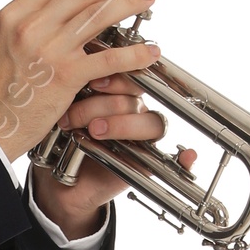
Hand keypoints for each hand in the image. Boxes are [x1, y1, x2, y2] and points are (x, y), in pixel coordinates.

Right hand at [0, 0, 161, 166]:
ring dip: (127, 4)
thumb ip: (20, 27)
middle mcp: (31, 28)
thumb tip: (43, 14)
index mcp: (12, 17)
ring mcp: (50, 50)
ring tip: (144, 0)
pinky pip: (108, 58)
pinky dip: (133, 54)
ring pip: (98, 16)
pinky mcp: (66, 76)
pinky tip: (148, 51)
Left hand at [32, 77, 199, 240]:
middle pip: (133, 98)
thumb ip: (71, 91)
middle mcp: (134, 112)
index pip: (130, 75)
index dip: (116, 76)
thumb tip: (71, 67)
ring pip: (148, 121)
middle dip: (101, 105)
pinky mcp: (148, 163)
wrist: (61, 183)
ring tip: (91, 132)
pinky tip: (188, 156)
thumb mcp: (62, 112)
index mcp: (118, 94)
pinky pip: (176, 160)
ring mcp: (142, 138)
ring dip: (119, 125)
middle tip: (73, 117)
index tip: (93, 81)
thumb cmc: (62, 141)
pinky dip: (186, 159)